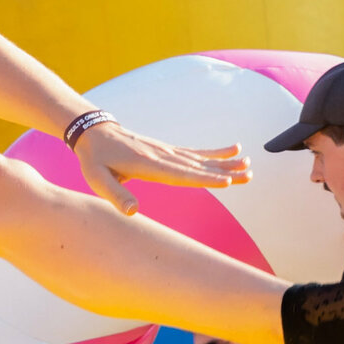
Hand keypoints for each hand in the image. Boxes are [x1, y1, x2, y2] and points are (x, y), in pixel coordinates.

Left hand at [71, 121, 248, 214]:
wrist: (93, 132)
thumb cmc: (94, 158)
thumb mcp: (97, 178)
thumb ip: (115, 194)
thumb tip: (133, 211)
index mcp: (147, 164)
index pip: (180, 174)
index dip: (204, 179)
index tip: (227, 181)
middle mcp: (161, 155)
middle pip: (197, 166)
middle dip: (224, 171)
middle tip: (250, 174)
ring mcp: (165, 151)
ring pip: (200, 158)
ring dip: (225, 162)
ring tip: (248, 164)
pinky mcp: (166, 150)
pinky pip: (193, 152)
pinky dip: (213, 153)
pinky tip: (232, 151)